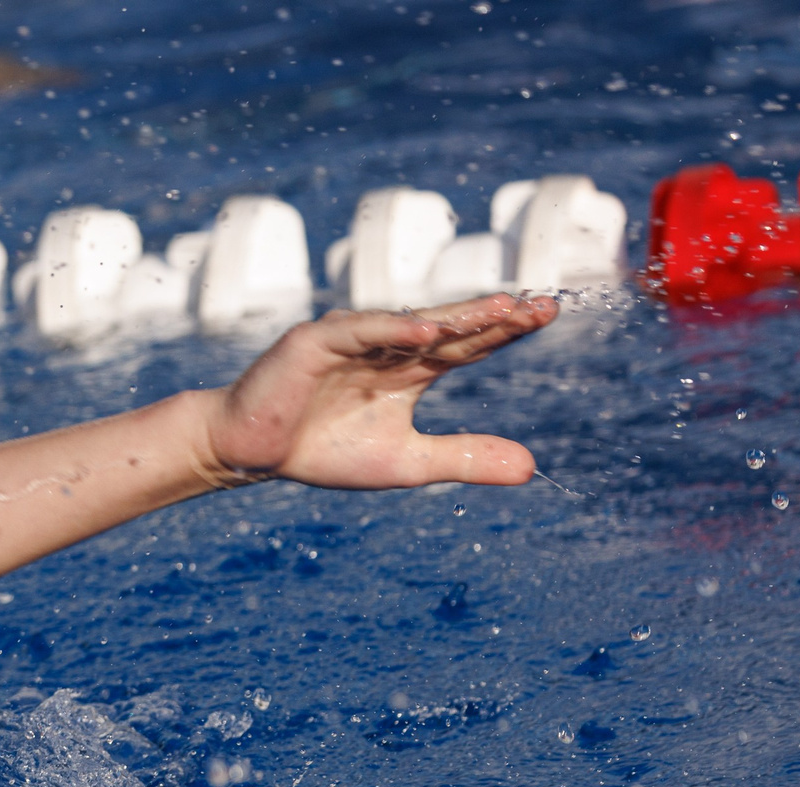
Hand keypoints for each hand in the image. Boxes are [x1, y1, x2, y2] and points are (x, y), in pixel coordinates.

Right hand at [197, 292, 558, 490]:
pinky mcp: (317, 341)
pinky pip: (361, 331)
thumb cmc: (323, 452)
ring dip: (455, 316)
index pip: (467, 343)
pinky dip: (393, 329)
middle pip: (450, 326)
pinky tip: (428, 330)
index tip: (548, 314)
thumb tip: (531, 468)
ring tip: (500, 309)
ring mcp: (353, 338)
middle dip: (494, 315)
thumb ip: (464, 458)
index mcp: (409, 369)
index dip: (505, 330)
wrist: (251, 453)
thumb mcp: (406, 462)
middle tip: (541, 306)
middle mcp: (387, 345)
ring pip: (412, 323)